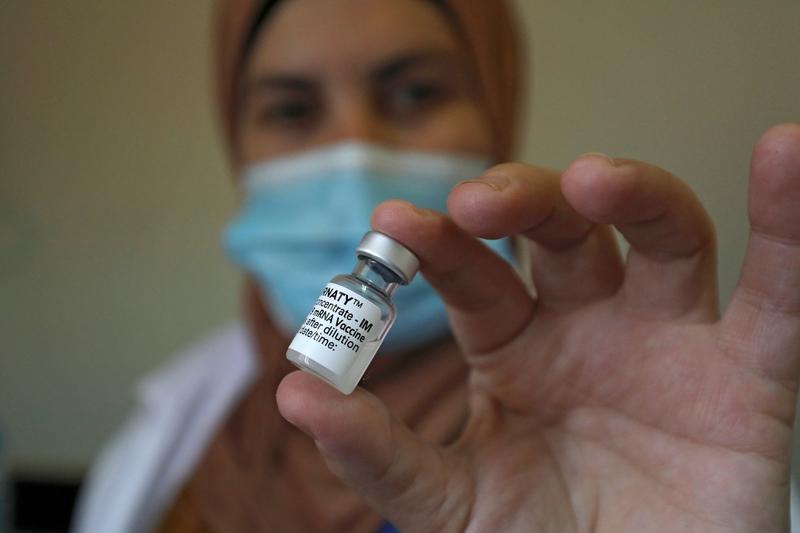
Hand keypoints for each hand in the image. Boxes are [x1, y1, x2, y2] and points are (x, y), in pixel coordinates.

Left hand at [276, 123, 799, 531]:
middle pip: (561, 233)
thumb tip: (296, 396)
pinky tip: (783, 156)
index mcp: (513, 346)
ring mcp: (666, 341)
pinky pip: (777, 295)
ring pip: (659, 234)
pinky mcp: (746, 377)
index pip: (474, 275)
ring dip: (630, 192)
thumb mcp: (446, 504)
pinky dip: (787, 224)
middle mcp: (588, 325)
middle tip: (478, 199)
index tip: (395, 224)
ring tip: (591, 179)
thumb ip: (379, 453)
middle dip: (523, 202)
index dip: (438, 246)